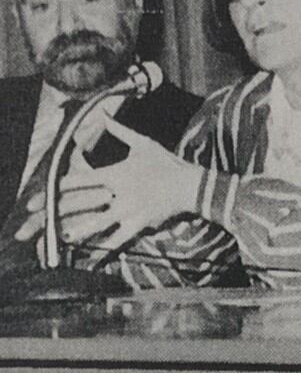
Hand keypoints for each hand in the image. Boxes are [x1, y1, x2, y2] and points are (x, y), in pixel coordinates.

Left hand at [46, 119, 202, 252]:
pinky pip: (119, 239)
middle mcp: (119, 193)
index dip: (59, 186)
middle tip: (37, 219)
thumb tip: (103, 114)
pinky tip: (92, 258)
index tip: (44, 193)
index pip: (81, 179)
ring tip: (61, 238)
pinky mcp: (140, 223)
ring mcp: (129, 210)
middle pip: (83, 203)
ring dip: (78, 231)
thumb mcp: (143, 143)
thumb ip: (120, 130)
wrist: (191, 185)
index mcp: (116, 174)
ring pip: (98, 223)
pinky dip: (105, 249)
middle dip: (58, 211)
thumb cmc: (167, 163)